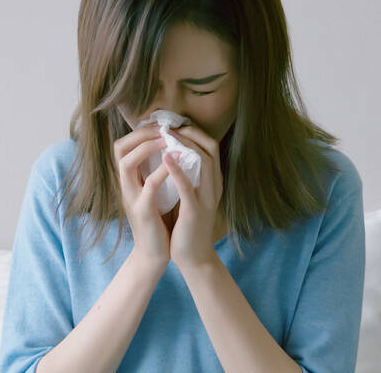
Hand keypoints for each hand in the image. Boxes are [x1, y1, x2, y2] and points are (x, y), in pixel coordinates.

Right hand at [112, 124, 171, 270]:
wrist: (155, 253)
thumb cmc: (159, 220)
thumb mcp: (155, 191)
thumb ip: (155, 171)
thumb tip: (168, 147)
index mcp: (129, 179)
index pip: (122, 146)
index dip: (139, 131)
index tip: (161, 124)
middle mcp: (126, 186)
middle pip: (118, 149)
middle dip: (140, 134)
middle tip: (163, 128)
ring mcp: (132, 198)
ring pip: (126, 163)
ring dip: (147, 148)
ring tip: (167, 141)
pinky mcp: (143, 211)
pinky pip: (148, 187)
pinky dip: (161, 172)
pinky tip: (176, 163)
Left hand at [161, 124, 223, 270]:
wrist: (193, 257)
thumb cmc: (187, 225)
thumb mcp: (190, 195)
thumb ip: (187, 176)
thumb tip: (174, 153)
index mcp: (213, 182)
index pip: (211, 147)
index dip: (195, 131)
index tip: (175, 123)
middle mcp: (214, 187)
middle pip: (211, 149)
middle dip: (191, 133)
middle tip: (171, 124)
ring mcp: (207, 199)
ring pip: (205, 162)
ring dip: (186, 146)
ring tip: (169, 135)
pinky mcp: (196, 212)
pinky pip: (188, 187)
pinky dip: (178, 170)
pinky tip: (167, 158)